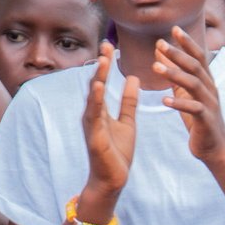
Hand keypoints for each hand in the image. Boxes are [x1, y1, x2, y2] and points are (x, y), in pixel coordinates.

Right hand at [83, 42, 139, 195]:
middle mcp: (92, 114)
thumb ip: (129, 102)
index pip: (102, 82)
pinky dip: (96, 101)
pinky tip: (99, 87)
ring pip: (93, 97)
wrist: (112, 179)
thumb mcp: (128, 122)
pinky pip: (94, 116)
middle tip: (106, 44)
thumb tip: (133, 78)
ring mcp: (91, 125)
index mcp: (100, 110)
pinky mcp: (94, 137)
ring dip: (98, 78)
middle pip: (95, 84)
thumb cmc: (117, 152)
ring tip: (104, 60)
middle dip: (101, 65)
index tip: (111, 45)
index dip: (106, 64)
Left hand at [158, 27, 224, 162]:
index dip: (187, 42)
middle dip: (177, 54)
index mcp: (206, 81)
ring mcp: (210, 103)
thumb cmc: (199, 118)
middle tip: (159, 44)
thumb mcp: (184, 92)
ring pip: (193, 84)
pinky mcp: (206, 119)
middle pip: (195, 66)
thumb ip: (174, 72)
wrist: (215, 146)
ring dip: (174, 74)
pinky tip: (165, 101)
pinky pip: (193, 108)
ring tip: (155, 68)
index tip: (174, 28)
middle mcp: (210, 88)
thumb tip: (159, 51)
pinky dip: (179, 104)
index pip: (198, 56)